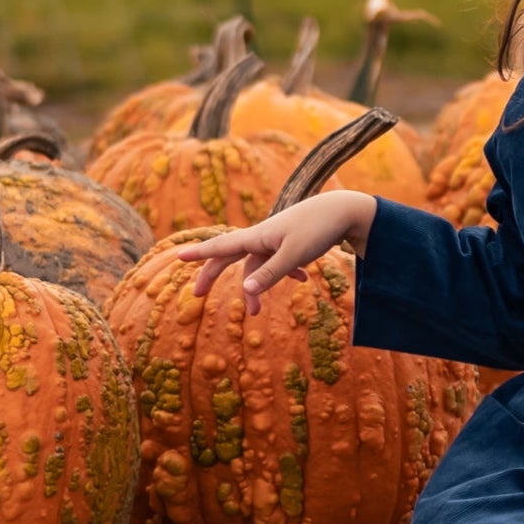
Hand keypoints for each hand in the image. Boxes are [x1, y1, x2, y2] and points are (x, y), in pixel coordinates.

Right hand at [172, 190, 376, 304]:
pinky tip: (302, 279)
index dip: (199, 253)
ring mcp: (276, 238)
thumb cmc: (318, 230)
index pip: (221, 246)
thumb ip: (270, 274)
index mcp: (258, 236)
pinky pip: (279, 260)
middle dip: (213, 274)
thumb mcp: (294, 256)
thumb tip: (245, 290)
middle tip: (197, 294)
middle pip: (230, 255)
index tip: (177, 256)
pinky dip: (285, 272)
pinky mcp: (292, 240)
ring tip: (255, 313)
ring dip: (255, 287)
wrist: (346, 210)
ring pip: (256, 265)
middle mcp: (262, 236)